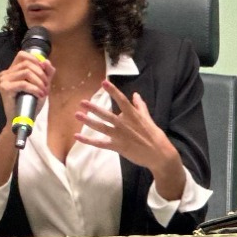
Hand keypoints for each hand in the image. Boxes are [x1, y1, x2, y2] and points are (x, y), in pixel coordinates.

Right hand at [0, 49, 53, 123]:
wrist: (22, 119)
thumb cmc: (30, 102)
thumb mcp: (42, 84)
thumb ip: (46, 72)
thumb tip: (46, 61)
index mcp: (12, 70)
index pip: (22, 55)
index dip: (35, 59)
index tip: (44, 70)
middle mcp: (6, 73)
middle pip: (27, 64)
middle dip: (41, 74)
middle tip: (46, 86)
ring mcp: (4, 80)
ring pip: (26, 72)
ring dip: (39, 81)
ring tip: (43, 91)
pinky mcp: (4, 88)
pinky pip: (23, 83)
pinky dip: (34, 88)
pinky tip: (39, 94)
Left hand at [74, 81, 184, 196]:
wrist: (159, 154)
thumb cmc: (154, 135)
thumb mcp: (148, 118)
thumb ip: (140, 106)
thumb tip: (135, 94)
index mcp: (133, 116)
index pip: (121, 100)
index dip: (113, 91)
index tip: (104, 82)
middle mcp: (125, 124)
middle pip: (107, 115)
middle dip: (94, 108)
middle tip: (82, 102)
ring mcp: (120, 136)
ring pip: (101, 128)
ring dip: (89, 122)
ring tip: (77, 115)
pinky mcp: (117, 147)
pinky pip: (100, 144)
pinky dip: (88, 141)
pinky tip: (77, 136)